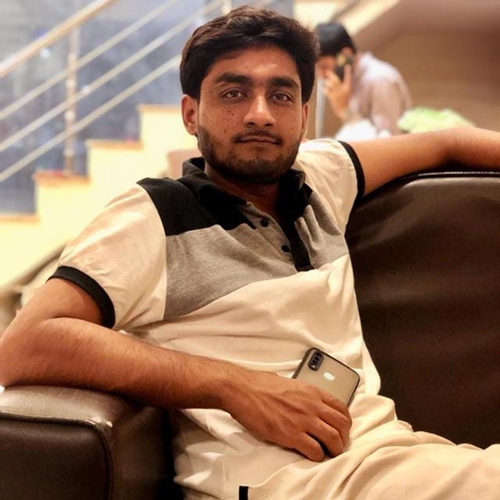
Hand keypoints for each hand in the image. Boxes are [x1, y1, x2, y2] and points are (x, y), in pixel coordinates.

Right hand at [222, 369, 351, 461]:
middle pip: (341, 424)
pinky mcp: (291, 434)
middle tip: (338, 444)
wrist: (242, 390)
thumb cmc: (260, 384)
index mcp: (311, 391)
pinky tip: (312, 455)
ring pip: (333, 439)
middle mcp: (311, 405)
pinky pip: (314, 450)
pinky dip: (317, 456)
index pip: (341, 407)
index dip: (345, 421)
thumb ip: (301, 393)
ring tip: (329, 453)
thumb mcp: (288, 383)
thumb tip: (304, 399)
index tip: (342, 428)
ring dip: (334, 449)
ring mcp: (302, 420)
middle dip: (343, 437)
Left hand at [322, 65, 352, 120]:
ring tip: (327, 83)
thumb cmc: (344, 101)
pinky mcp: (332, 97)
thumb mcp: (346, 92)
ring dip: (327, 83)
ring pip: (329, 84)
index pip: (348, 78)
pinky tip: (325, 90)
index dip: (348, 72)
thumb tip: (335, 80)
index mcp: (348, 88)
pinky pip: (326, 90)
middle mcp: (343, 90)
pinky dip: (325, 89)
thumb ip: (342, 86)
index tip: (347, 66)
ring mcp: (337, 93)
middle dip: (330, 75)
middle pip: (335, 80)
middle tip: (327, 72)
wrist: (344, 111)